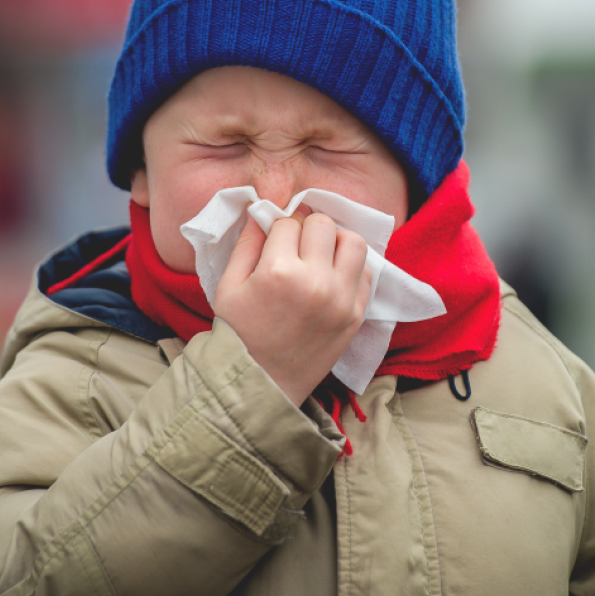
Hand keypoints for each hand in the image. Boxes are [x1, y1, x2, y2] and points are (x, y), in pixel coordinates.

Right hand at [213, 205, 370, 405]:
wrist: (262, 384)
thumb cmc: (238, 334)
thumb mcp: (229, 285)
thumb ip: (247, 243)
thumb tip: (262, 211)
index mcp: (279, 271)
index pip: (288, 222)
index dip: (278, 227)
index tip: (274, 241)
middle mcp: (316, 281)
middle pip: (323, 224)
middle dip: (307, 227)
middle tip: (296, 245)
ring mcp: (341, 299)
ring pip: (353, 242)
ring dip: (335, 241)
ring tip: (320, 255)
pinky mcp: (357, 315)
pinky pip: (366, 272)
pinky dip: (350, 267)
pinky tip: (331, 276)